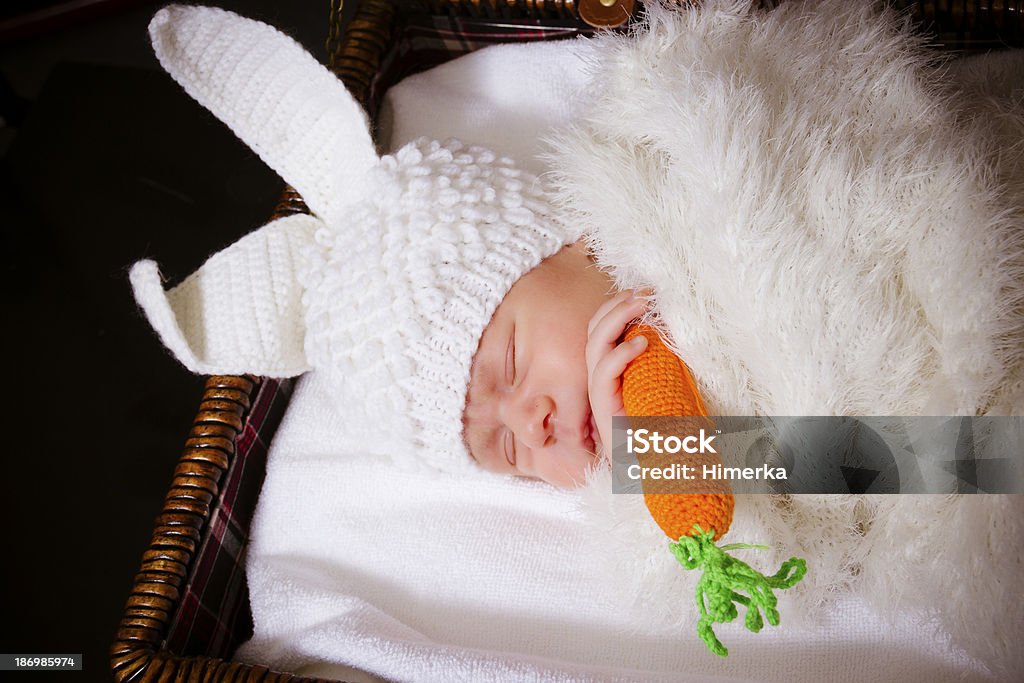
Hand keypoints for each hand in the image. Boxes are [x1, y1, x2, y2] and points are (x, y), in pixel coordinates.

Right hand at [586, 289, 651, 456]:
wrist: (653, 469)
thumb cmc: (661, 429)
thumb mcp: (663, 384)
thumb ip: (660, 358)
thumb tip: (670, 327)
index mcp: (609, 369)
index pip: (601, 328)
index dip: (617, 306)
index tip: (645, 293)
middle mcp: (599, 378)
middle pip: (594, 329)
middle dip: (617, 305)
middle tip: (644, 292)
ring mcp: (599, 392)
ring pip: (594, 345)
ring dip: (617, 319)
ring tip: (641, 305)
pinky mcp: (604, 408)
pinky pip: (603, 373)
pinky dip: (621, 354)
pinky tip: (642, 343)